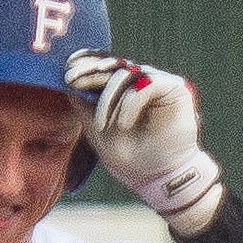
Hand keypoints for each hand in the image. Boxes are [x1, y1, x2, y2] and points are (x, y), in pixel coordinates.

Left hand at [63, 53, 223, 231]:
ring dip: (109, 99)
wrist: (159, 179)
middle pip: (113, 64)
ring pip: (127, 74)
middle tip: (71, 80)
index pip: (104, 66)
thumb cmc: (131, 158)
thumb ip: (83, 104)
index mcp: (124, 89)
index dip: (85, 63)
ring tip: (102, 125)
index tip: (66, 73)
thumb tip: (68, 77)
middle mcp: (142, 82)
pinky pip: (147, 84)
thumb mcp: (95, 130)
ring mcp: (159, 83)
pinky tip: (123, 124)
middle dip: (89, 72)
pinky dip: (130, 103)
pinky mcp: (175, 88)